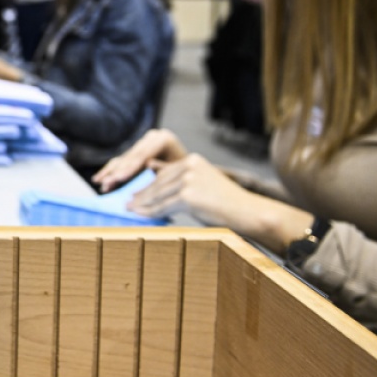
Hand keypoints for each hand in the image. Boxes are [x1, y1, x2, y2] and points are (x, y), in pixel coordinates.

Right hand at [92, 129, 187, 191]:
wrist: (194, 172)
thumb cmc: (189, 174)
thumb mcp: (178, 172)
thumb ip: (163, 169)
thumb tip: (147, 164)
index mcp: (163, 139)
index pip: (143, 154)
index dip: (130, 167)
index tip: (119, 178)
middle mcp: (151, 138)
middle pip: (131, 156)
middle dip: (117, 172)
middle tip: (105, 183)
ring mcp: (143, 144)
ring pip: (124, 159)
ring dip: (111, 173)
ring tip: (100, 183)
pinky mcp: (137, 152)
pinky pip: (122, 162)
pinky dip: (112, 172)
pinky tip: (101, 180)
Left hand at [126, 154, 312, 252]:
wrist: (248, 212)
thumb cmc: (227, 203)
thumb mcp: (203, 183)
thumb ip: (183, 180)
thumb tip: (158, 181)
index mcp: (193, 160)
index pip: (164, 174)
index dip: (148, 185)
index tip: (136, 193)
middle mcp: (189, 165)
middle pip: (159, 183)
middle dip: (142, 194)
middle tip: (128, 202)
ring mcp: (188, 179)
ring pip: (158, 195)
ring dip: (142, 204)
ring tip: (130, 210)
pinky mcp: (188, 195)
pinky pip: (163, 206)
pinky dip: (150, 212)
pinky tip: (140, 216)